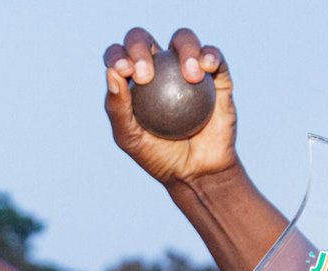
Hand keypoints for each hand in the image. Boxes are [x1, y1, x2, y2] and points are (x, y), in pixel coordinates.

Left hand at [104, 28, 236, 184]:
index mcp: (135, 78)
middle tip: (146, 76)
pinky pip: (214, 58)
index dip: (119, 55)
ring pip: (183, 40)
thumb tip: (112, 73)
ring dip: (183, 48)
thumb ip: (117, 108)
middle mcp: (160, 67)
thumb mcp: (130, 140)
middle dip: (139, 47)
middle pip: (146, 40)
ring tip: (188, 74)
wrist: (197, 173)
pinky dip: (210, 56)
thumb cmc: (159, 158)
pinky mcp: (216, 76)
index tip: (125, 71)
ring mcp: (188, 68)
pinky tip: (206, 67)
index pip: (121, 56)